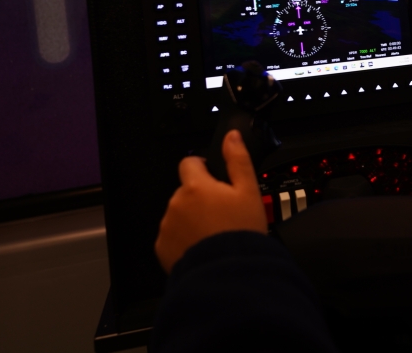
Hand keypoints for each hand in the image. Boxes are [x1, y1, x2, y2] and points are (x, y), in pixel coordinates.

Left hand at [155, 129, 267, 273]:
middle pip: (186, 192)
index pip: (189, 163)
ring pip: (179, 214)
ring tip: (213, 233)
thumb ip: (238, 160)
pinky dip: (184, 239)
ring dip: (191, 219)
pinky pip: (172, 236)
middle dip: (200, 199)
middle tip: (221, 214)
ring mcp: (167, 226)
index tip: (214, 180)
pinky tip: (203, 246)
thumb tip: (232, 137)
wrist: (227, 273)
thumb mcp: (249, 191)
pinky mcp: (162, 247)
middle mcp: (176, 203)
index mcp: (196, 186)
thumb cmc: (240, 233)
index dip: (203, 168)